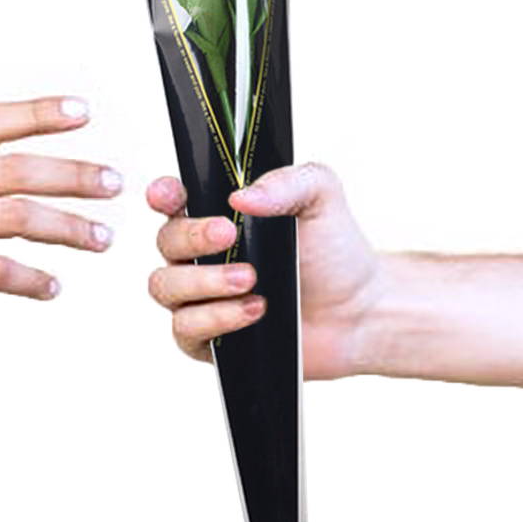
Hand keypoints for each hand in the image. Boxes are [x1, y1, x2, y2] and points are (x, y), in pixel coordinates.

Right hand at [145, 162, 383, 380]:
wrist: (360, 311)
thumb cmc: (335, 253)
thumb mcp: (320, 198)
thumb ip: (285, 182)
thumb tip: (240, 196)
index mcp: (218, 214)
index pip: (172, 200)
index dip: (161, 195)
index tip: (167, 195)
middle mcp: (202, 256)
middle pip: (165, 242)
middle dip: (193, 237)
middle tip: (230, 235)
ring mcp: (202, 298)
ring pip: (165, 287)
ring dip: (203, 282)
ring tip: (251, 280)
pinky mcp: (210, 339)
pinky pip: (185, 330)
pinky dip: (216, 318)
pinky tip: (254, 310)